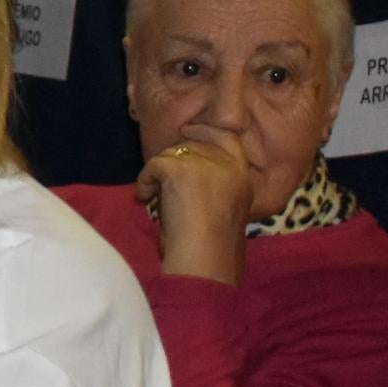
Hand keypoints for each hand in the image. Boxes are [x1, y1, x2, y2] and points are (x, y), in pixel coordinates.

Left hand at [138, 126, 252, 284]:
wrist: (206, 257)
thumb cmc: (213, 244)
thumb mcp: (225, 206)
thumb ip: (215, 184)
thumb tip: (185, 169)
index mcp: (243, 174)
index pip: (227, 137)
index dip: (206, 130)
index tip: (188, 129)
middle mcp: (228, 164)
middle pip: (193, 145)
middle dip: (174, 160)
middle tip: (162, 182)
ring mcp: (205, 164)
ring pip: (171, 154)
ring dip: (158, 175)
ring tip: (156, 199)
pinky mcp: (180, 169)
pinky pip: (153, 165)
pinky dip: (144, 182)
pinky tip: (146, 199)